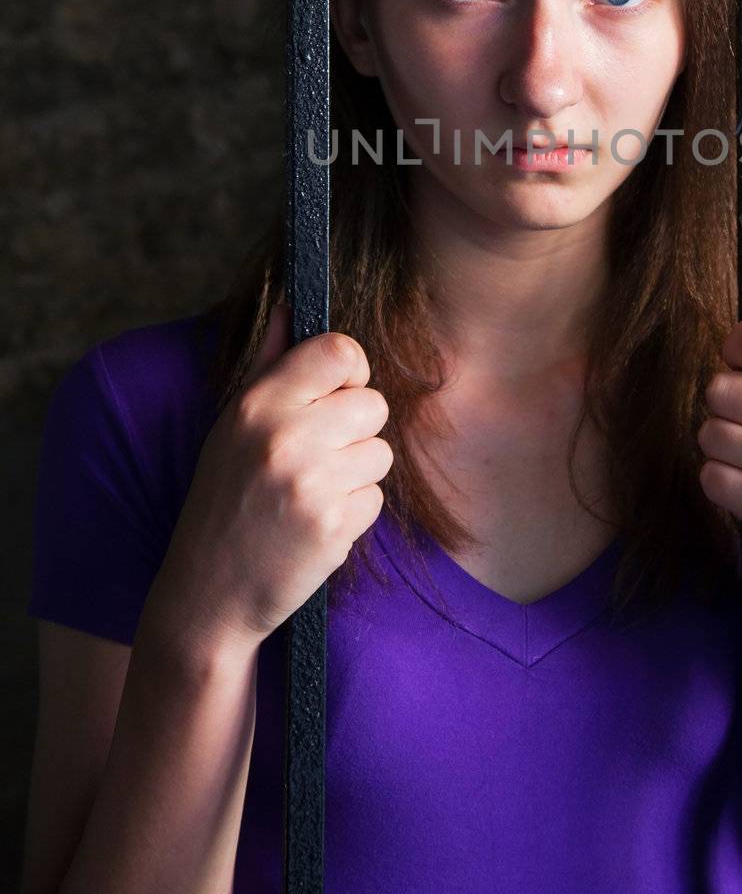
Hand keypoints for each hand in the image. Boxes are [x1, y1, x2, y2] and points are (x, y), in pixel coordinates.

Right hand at [145, 299, 394, 658]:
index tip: (336, 392)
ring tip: (312, 492)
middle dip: (356, 430)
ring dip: (357, 472)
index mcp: (257, 404)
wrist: (208, 594)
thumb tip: (293, 300)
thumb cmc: (224, 499)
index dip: (350, 371)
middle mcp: (285, 438)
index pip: (341, 351)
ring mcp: (311, 484)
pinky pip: (378, 497)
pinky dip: (355, 511)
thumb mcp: (230, 425)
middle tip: (317, 456)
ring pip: (382, 451)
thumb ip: (268, 362)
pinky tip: (315, 523)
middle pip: (373, 403)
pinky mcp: (334, 526)